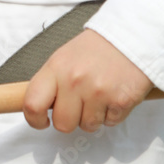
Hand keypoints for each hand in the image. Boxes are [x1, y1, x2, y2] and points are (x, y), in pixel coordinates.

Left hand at [23, 29, 154, 132]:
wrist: (131, 37)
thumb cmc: (95, 50)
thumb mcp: (62, 58)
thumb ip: (50, 83)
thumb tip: (39, 108)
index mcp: (55, 69)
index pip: (32, 104)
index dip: (34, 120)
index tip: (42, 121)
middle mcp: (74, 81)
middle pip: (62, 123)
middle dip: (69, 120)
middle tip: (77, 106)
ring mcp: (98, 92)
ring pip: (87, 126)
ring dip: (92, 117)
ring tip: (98, 97)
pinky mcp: (121, 101)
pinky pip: (110, 122)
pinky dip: (111, 114)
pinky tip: (112, 96)